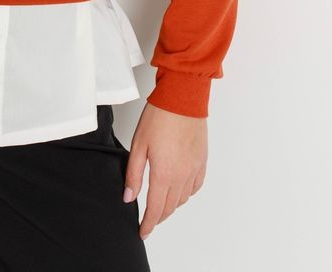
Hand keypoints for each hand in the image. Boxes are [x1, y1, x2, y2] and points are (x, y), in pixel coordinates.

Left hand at [122, 102, 207, 239]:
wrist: (182, 99)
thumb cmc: (159, 117)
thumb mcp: (138, 144)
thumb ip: (133, 174)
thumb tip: (129, 197)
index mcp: (164, 174)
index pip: (156, 209)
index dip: (148, 224)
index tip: (142, 232)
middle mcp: (182, 176)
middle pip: (170, 207)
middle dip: (159, 217)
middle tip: (149, 220)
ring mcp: (194, 169)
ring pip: (183, 199)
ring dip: (172, 206)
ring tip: (161, 205)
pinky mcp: (202, 161)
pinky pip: (196, 186)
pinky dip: (186, 194)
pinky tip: (179, 191)